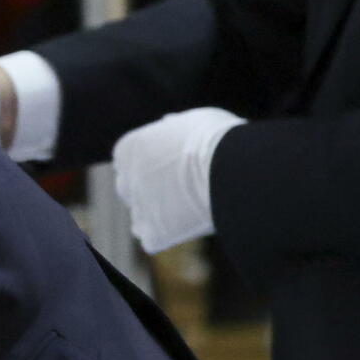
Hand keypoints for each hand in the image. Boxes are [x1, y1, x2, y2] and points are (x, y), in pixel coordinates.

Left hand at [110, 106, 241, 253]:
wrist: (232, 168)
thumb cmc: (219, 138)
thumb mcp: (193, 120)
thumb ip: (173, 127)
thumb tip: (168, 123)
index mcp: (129, 149)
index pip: (128, 161)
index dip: (151, 165)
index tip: (174, 167)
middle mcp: (126, 178)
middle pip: (130, 188)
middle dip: (151, 188)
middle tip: (182, 188)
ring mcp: (138, 207)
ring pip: (141, 214)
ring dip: (159, 212)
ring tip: (191, 206)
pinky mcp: (153, 233)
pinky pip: (153, 238)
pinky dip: (168, 235)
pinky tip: (189, 224)